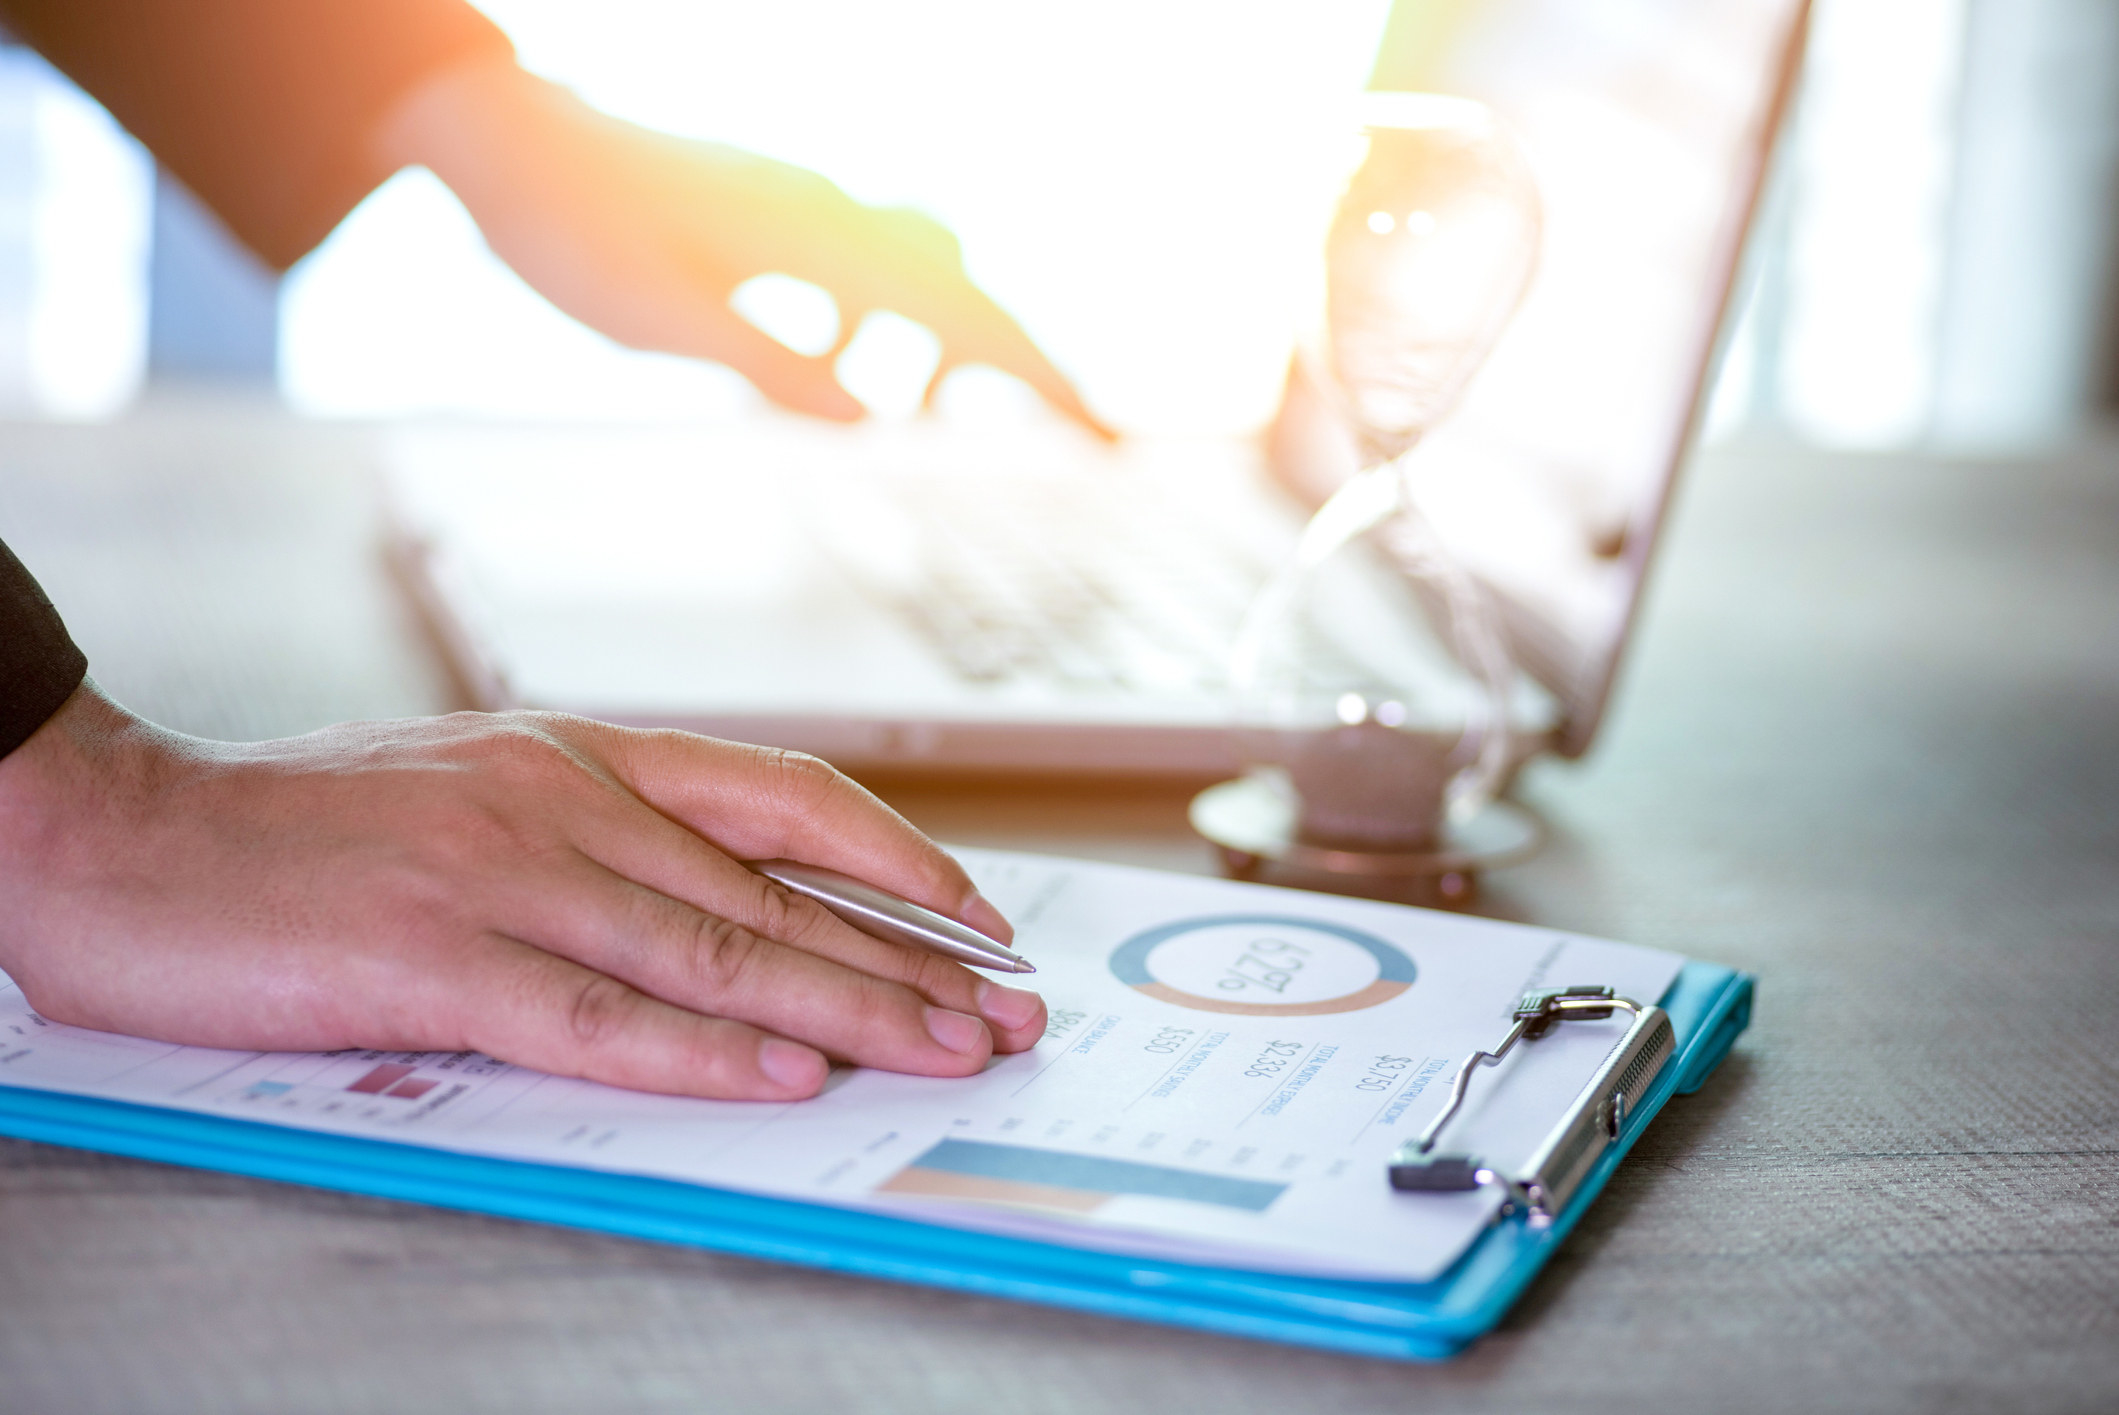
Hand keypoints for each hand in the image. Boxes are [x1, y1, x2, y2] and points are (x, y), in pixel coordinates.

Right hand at [0, 686, 1044, 1099]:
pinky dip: (703, 1048)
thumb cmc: (299, 827)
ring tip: (950, 1052)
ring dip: (850, 1008)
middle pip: (779, 892)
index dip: (900, 861)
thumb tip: (721, 907)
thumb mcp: (473, 792)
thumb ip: (593, 839)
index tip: (982, 918)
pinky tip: (786, 1073)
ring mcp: (504, 873)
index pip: (784, 799)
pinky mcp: (435, 956)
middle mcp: (566, 801)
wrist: (122, 831)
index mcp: (581, 756)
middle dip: (912, 960)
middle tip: (1008, 1013)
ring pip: (719, 949)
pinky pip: (599, 1014)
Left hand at [376, 54, 1111, 436]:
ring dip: (948, 347)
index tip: (1103, 436)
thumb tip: (869, 422)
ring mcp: (808, 209)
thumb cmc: (572, 226)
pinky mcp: (776, 215)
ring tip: (932, 416)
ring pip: (921, 279)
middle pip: (969, 296)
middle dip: (1029, 369)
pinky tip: (833, 360)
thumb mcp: (661, 315)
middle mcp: (832, 215)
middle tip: (1085, 438)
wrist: (503, 137)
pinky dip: (878, 324)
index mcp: (822, 238)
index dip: (1043, 380)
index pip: (965, 319)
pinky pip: (862, 271)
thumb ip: (769, 362)